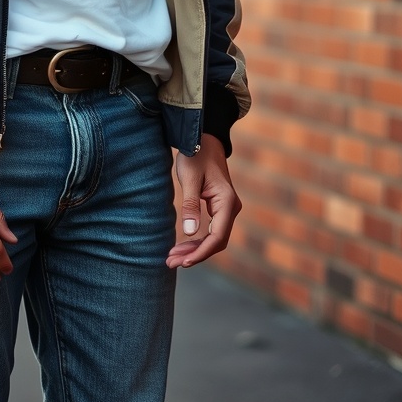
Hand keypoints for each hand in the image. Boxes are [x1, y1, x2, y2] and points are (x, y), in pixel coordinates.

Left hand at [166, 133, 240, 268]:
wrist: (203, 138)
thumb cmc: (196, 155)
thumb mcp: (190, 178)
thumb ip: (190, 205)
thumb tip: (189, 233)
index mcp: (227, 201)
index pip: (217, 236)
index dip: (201, 252)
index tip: (184, 262)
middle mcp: (231, 207)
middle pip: (215, 241)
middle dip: (194, 254)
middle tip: (171, 263)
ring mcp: (226, 208)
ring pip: (212, 237)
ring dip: (194, 249)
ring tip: (172, 258)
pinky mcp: (218, 208)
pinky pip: (210, 229)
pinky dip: (196, 239)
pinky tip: (181, 247)